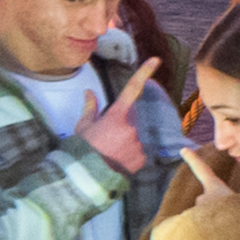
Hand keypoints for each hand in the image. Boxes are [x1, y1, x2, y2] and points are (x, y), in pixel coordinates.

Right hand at [79, 62, 165, 176]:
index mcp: (116, 115)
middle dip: (123, 123)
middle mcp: (131, 126)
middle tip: (108, 137)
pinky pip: (139, 150)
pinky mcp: (142, 158)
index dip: (145, 72)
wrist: (88, 178)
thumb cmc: (83, 150)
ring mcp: (138, 142)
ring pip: (136, 135)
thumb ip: (90, 108)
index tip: (156, 60)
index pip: (132, 88)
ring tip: (111, 151)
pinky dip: (131, 153)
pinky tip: (118, 159)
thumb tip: (89, 92)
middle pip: (132, 117)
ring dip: (127, 139)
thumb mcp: (83, 127)